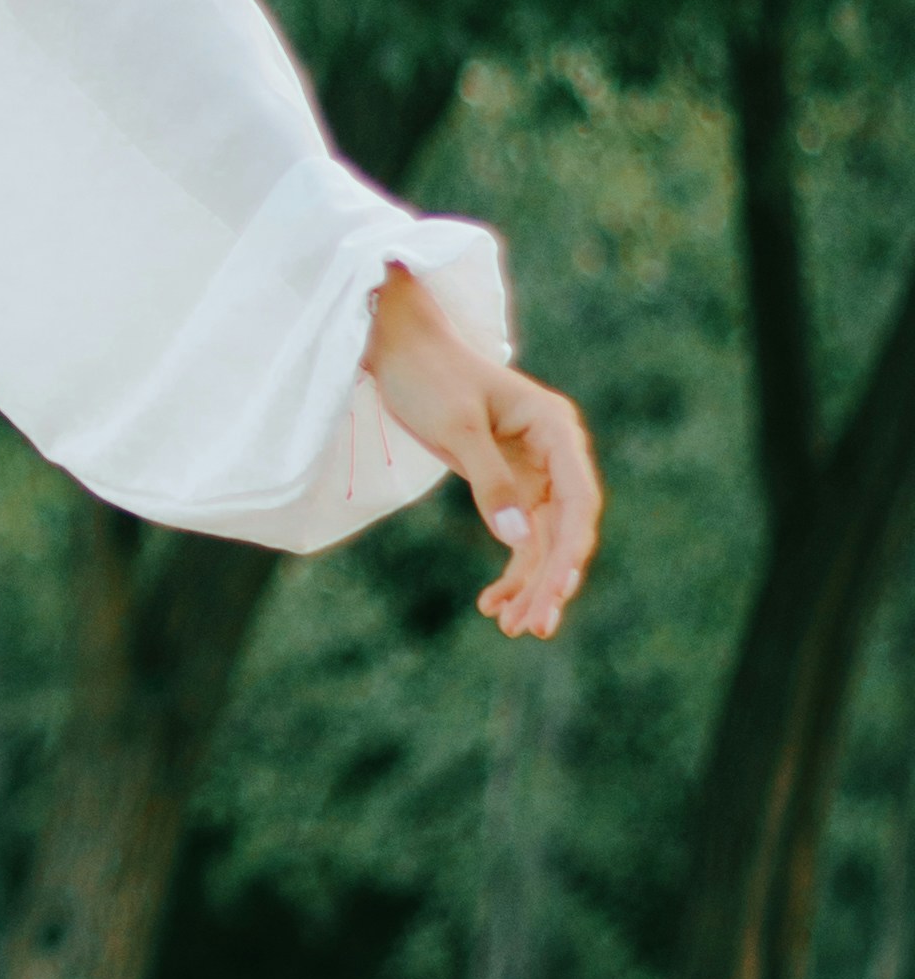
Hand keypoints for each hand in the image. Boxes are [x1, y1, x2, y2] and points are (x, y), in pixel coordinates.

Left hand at [365, 266, 600, 639]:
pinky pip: (520, 538)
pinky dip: (510, 571)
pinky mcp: (510, 486)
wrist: (399, 349)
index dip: (572, 548)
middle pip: (565, 529)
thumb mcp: (456, 427)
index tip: (560, 588)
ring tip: (510, 629)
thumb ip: (489, 482)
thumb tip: (519, 539)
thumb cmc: (429, 376)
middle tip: (533, 628)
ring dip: (531, 586)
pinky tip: (490, 605)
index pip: (579, 499)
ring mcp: (534, 473)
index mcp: (555, 429)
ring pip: (544, 542)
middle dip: (551, 581)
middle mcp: (555, 454)